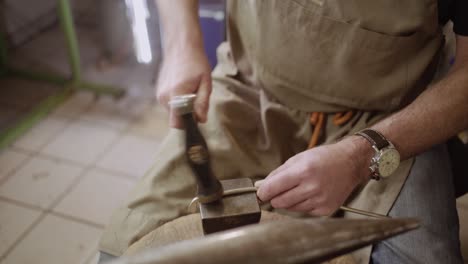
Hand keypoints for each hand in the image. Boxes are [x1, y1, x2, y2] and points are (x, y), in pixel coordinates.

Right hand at [156, 46, 211, 127]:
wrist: (181, 46)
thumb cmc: (196, 63)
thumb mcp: (205, 82)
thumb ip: (202, 103)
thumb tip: (201, 120)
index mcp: (176, 94)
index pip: (177, 123)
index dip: (188, 124)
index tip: (197, 117)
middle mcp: (164, 97)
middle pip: (176, 118)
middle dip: (187, 113)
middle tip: (196, 97)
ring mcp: (159, 94)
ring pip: (173, 111)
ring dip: (183, 106)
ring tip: (190, 89)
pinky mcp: (159, 92)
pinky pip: (170, 104)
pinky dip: (178, 101)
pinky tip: (183, 87)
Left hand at [256, 136, 372, 215]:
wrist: (350, 163)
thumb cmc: (323, 158)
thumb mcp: (298, 158)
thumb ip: (277, 173)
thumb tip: (260, 186)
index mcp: (303, 171)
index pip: (273, 188)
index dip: (263, 192)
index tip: (260, 193)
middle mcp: (312, 187)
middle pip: (279, 202)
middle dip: (275, 197)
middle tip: (279, 190)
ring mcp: (320, 200)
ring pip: (290, 208)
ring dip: (289, 200)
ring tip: (300, 188)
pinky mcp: (326, 210)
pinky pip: (304, 211)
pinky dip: (302, 204)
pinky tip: (311, 193)